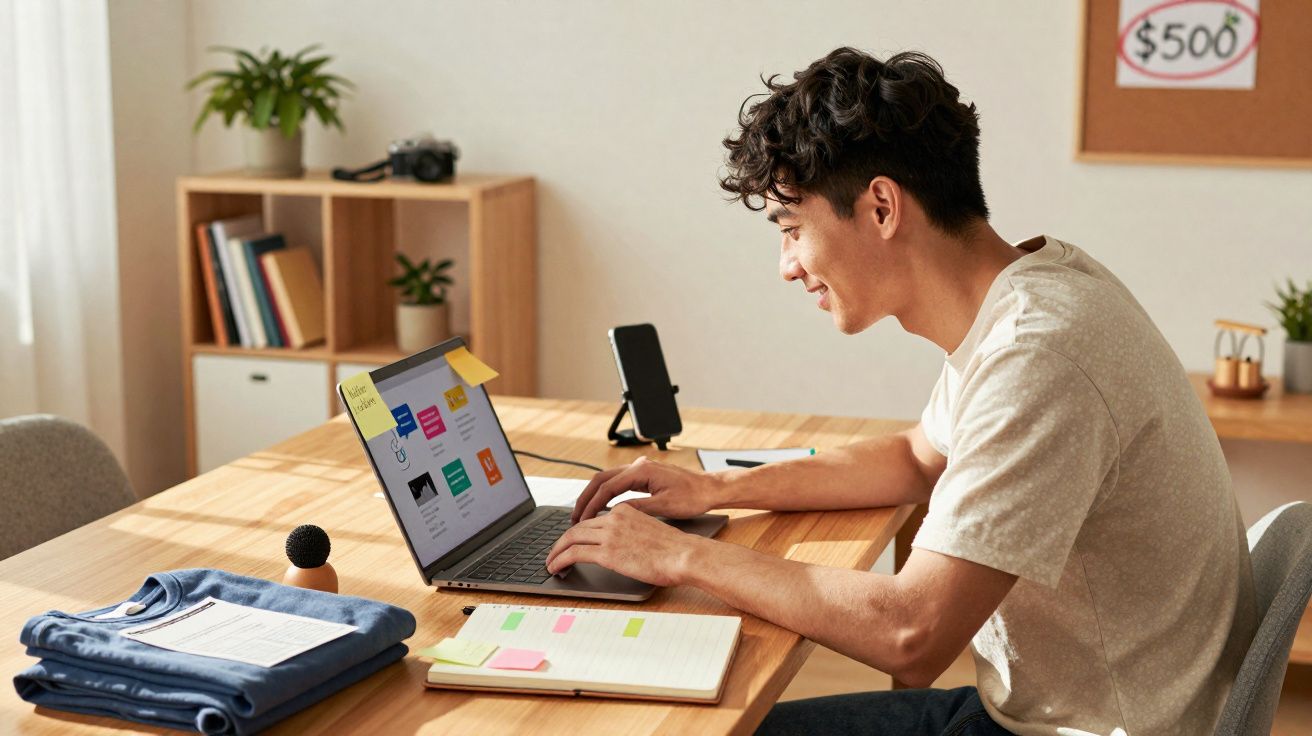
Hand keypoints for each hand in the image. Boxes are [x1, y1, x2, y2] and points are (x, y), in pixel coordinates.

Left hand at [546, 504, 705, 585]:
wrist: (684, 555)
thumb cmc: (675, 549)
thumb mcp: (651, 531)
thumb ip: (634, 531)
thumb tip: (627, 544)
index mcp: (624, 511)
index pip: (592, 519)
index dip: (577, 532)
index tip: (570, 542)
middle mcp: (613, 518)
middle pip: (577, 527)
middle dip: (561, 542)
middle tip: (554, 553)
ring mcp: (609, 534)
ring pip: (570, 538)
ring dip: (556, 552)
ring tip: (551, 563)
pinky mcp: (607, 552)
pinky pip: (574, 553)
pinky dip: (559, 560)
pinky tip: (556, 568)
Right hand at [572, 456, 723, 522]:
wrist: (710, 489)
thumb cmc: (693, 497)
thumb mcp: (664, 506)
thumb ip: (636, 508)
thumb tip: (612, 515)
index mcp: (641, 470)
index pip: (607, 487)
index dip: (591, 505)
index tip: (581, 519)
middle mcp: (638, 466)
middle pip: (601, 479)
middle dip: (585, 498)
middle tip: (573, 517)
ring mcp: (640, 469)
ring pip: (607, 479)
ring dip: (593, 496)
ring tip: (582, 514)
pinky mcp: (644, 475)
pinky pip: (617, 483)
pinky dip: (605, 494)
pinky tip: (600, 508)